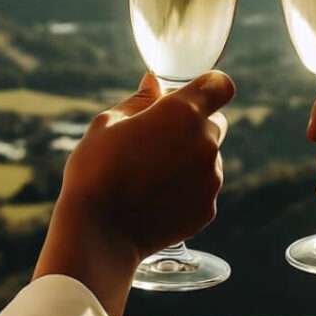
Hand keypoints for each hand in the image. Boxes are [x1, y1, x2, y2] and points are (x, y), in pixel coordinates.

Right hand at [34, 71, 234, 315]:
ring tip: (150, 176)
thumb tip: (154, 83)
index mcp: (183, 112)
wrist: (98, 232)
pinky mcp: (208, 207)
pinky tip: (156, 198)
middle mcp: (205, 142)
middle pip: (215, 123)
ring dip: (190, 159)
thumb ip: (138, 100)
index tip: (192, 95)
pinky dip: (187, 189)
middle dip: (193, 126)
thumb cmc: (95, 171)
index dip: (208, 87)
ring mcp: (211, 177)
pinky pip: (204, 188)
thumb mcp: (108, 124)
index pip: (220, 85)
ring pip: (209, 158)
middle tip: (158, 140)